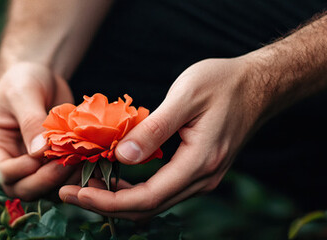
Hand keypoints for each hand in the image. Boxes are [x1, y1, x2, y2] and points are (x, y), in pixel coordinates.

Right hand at [0, 62, 75, 199]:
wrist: (41, 75)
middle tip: (66, 164)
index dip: (20, 171)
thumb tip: (40, 152)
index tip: (40, 156)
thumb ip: (30, 121)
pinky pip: (61, 181)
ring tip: (82, 164)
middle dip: (43, 181)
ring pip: (43, 191)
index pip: (0, 171)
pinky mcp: (49, 165)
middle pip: (21, 188)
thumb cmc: (24, 78)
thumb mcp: (24, 92)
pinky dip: (75, 177)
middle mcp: (8, 160)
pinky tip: (91, 164)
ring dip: (63, 182)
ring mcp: (29, 166)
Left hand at [58, 57, 274, 219]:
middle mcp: (202, 179)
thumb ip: (153, 129)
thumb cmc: (223, 83)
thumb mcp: (185, 96)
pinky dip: (132, 190)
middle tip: (66, 191)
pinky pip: (161, 191)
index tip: (75, 191)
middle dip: (104, 204)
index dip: (107, 201)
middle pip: (146, 208)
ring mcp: (202, 179)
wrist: (259, 84)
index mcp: (198, 163)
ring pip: (152, 203)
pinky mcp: (198, 172)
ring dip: (116, 199)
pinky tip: (111, 176)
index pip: (146, 197)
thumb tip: (121, 157)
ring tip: (82, 183)